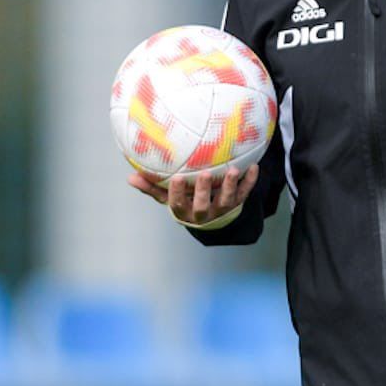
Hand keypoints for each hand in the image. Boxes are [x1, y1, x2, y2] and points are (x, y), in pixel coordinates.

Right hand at [126, 164, 256, 226]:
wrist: (211, 217)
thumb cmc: (184, 201)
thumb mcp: (167, 197)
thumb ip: (151, 187)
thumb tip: (130, 177)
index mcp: (184, 211)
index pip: (178, 204)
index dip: (177, 192)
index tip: (177, 177)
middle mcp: (203, 213)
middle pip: (203, 206)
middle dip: (203, 191)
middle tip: (205, 174)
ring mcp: (221, 209)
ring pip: (226, 201)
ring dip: (230, 186)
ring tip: (233, 170)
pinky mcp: (237, 203)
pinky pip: (245, 194)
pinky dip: (250, 182)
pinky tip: (255, 167)